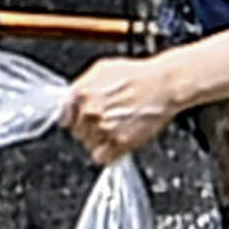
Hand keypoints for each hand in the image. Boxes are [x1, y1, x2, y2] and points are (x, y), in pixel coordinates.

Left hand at [61, 55, 182, 161]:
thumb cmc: (137, 75)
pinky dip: (108, 154)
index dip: (75, 120)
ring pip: (89, 146)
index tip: (83, 121)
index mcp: (79, 94)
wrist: (165, 84)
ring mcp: (103, 128)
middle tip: (107, 121)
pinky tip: (116, 143)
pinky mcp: (120, 142)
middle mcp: (88, 112)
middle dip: (89, 129)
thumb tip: (70, 100)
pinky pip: (102, 158)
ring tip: (116, 128)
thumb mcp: (101, 70)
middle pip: (77, 134)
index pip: (64, 119)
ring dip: (100, 141)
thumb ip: (81, 87)